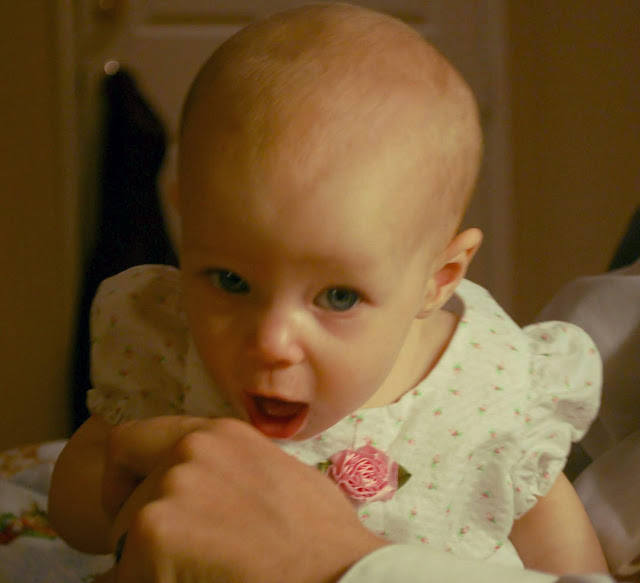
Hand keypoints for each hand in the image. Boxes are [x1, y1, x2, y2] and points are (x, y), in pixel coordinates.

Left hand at [102, 416, 386, 582]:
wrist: (336, 572)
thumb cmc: (320, 537)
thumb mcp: (276, 476)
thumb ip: (229, 470)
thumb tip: (204, 499)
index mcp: (221, 434)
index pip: (133, 439)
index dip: (125, 476)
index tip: (135, 506)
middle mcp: (190, 449)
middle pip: (128, 495)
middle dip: (140, 531)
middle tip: (177, 557)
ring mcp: (170, 486)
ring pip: (127, 537)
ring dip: (150, 562)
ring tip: (202, 570)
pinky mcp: (154, 530)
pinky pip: (127, 572)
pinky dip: (151, 582)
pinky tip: (197, 581)